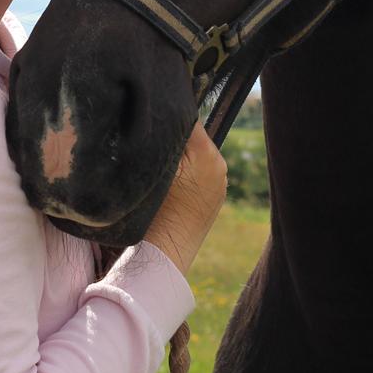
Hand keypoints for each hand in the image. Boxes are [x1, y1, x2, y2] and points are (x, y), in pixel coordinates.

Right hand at [143, 121, 227, 276]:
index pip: (187, 118)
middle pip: (193, 137)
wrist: (163, 254)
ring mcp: (220, 184)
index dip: (167, 118)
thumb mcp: (154, 166)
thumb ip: (163, 139)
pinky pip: (200, 174)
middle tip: (153, 150)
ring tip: (161, 172)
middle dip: (175, 139)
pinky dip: (186, 175)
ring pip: (196, 156)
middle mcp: (220, 166)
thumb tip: (163, 118)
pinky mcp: (215, 199)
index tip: (151, 125)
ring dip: (181, 158)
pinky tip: (171, 188)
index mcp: (207, 153)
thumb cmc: (154, 210)